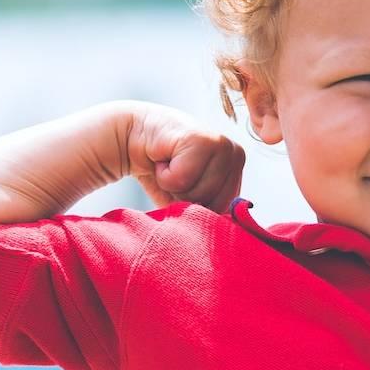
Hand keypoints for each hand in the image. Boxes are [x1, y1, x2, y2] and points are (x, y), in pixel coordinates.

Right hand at [126, 103, 245, 211]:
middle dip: (185, 197)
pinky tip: (163, 158)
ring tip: (169, 164)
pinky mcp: (203, 140)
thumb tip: (214, 233)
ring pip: (200, 193)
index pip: (225, 211)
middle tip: (174, 172)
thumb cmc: (162, 171)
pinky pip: (183, 179)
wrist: (132, 137)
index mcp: (237, 169)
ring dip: (173, 185)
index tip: (184, 183)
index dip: (197, 206)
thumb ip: (206, 214)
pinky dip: (165, 175)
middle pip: (215, 205)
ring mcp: (222, 145)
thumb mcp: (188, 198)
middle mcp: (236, 154)